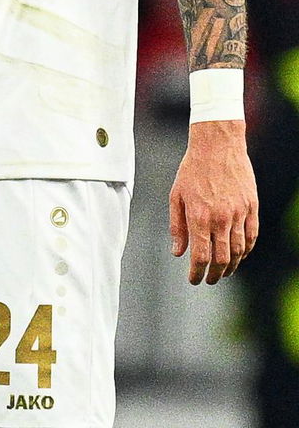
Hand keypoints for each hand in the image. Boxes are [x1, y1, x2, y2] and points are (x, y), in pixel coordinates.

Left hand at [171, 119, 257, 284]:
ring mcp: (239, 213)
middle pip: (222, 259)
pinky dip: (246, 250)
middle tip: (209, 280)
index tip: (194, 279)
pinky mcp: (252, 208)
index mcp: (199, 216)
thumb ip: (177, 226)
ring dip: (231, 266)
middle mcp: (221, 218)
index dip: (197, 272)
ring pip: (239, 251)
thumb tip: (178, 252)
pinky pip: (252, 236)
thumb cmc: (192, 170)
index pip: (200, 256)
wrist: (218, 147)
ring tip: (223, 272)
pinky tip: (239, 256)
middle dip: (215, 274)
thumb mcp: (176, 196)